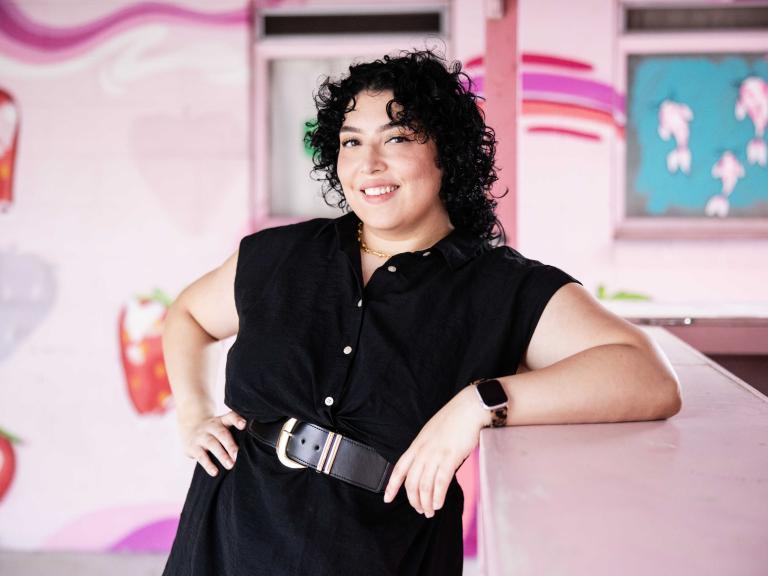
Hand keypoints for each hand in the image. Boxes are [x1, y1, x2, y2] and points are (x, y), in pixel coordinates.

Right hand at [179, 410, 246, 476]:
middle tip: (238, 456)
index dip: (237, 420)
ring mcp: (201, 436)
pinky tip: (215, 472)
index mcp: (222, 421)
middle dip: (231, 445)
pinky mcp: (193, 447)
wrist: (190, 428)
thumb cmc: (215, 432)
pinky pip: (201, 456)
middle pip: (222, 433)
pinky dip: (208, 465)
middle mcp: (212, 426)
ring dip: (222, 455)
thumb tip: (255, 447)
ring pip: (212, 444)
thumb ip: (235, 433)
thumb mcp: (222, 427)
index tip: (244, 425)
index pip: (230, 417)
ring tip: (230, 466)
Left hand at [382, 385, 489, 515]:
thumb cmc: (454, 420)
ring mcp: (436, 454)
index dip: (391, 486)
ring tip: (430, 511)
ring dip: (426, 502)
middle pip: (411, 482)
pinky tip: (439, 504)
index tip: (386, 499)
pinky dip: (438, 496)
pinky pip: (440, 482)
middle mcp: (423, 451)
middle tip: (420, 510)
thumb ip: (426, 449)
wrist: (469, 408)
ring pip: (424, 485)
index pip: (399, 469)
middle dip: (414, 500)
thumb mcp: (432, 433)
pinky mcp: (450, 457)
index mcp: (416, 445)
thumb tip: (426, 465)